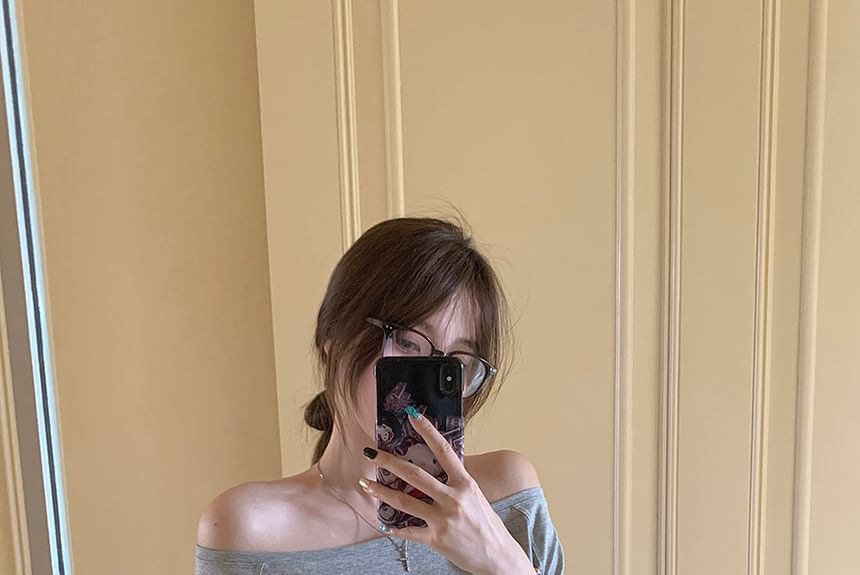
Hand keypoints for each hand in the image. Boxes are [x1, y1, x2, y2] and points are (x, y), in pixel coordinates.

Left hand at [359, 408, 535, 574]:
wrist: (498, 556)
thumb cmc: (487, 524)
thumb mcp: (476, 495)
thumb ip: (457, 480)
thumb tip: (439, 463)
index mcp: (465, 483)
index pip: (444, 450)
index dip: (427, 431)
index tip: (412, 416)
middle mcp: (453, 498)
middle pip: (415, 475)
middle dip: (389, 462)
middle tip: (372, 453)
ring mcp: (443, 519)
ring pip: (404, 501)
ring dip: (381, 491)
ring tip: (365, 483)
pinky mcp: (436, 539)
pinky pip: (408, 531)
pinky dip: (393, 528)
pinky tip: (382, 522)